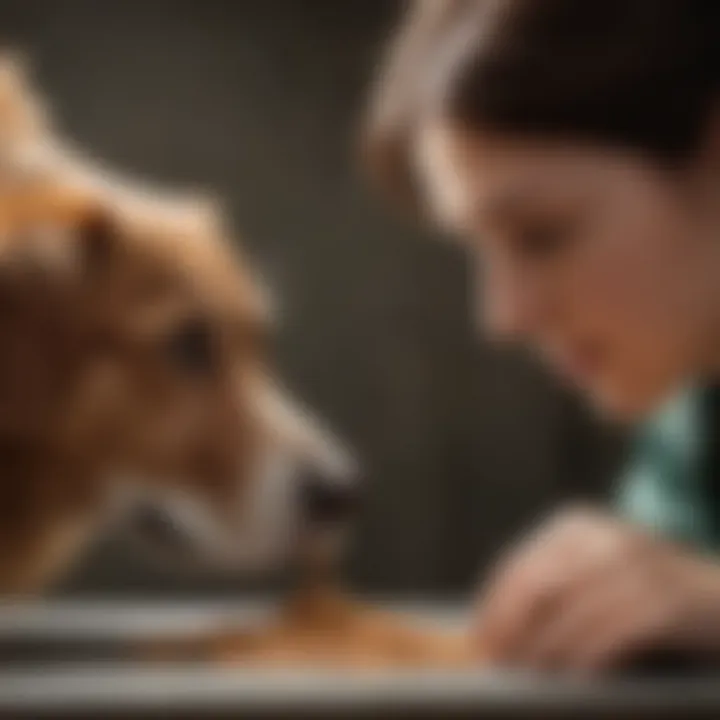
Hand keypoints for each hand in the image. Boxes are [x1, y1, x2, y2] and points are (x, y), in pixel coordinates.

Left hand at [472, 506, 719, 673]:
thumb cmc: (643, 591)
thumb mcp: (592, 572)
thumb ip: (550, 590)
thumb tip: (493, 630)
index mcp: (576, 527)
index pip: (519, 569)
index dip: (494, 609)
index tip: (479, 642)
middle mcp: (603, 538)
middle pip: (537, 588)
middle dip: (511, 631)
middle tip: (498, 666)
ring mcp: (637, 568)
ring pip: (570, 615)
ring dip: (543, 652)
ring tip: (528, 678)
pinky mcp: (665, 604)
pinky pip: (611, 636)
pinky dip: (585, 660)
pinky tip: (572, 679)